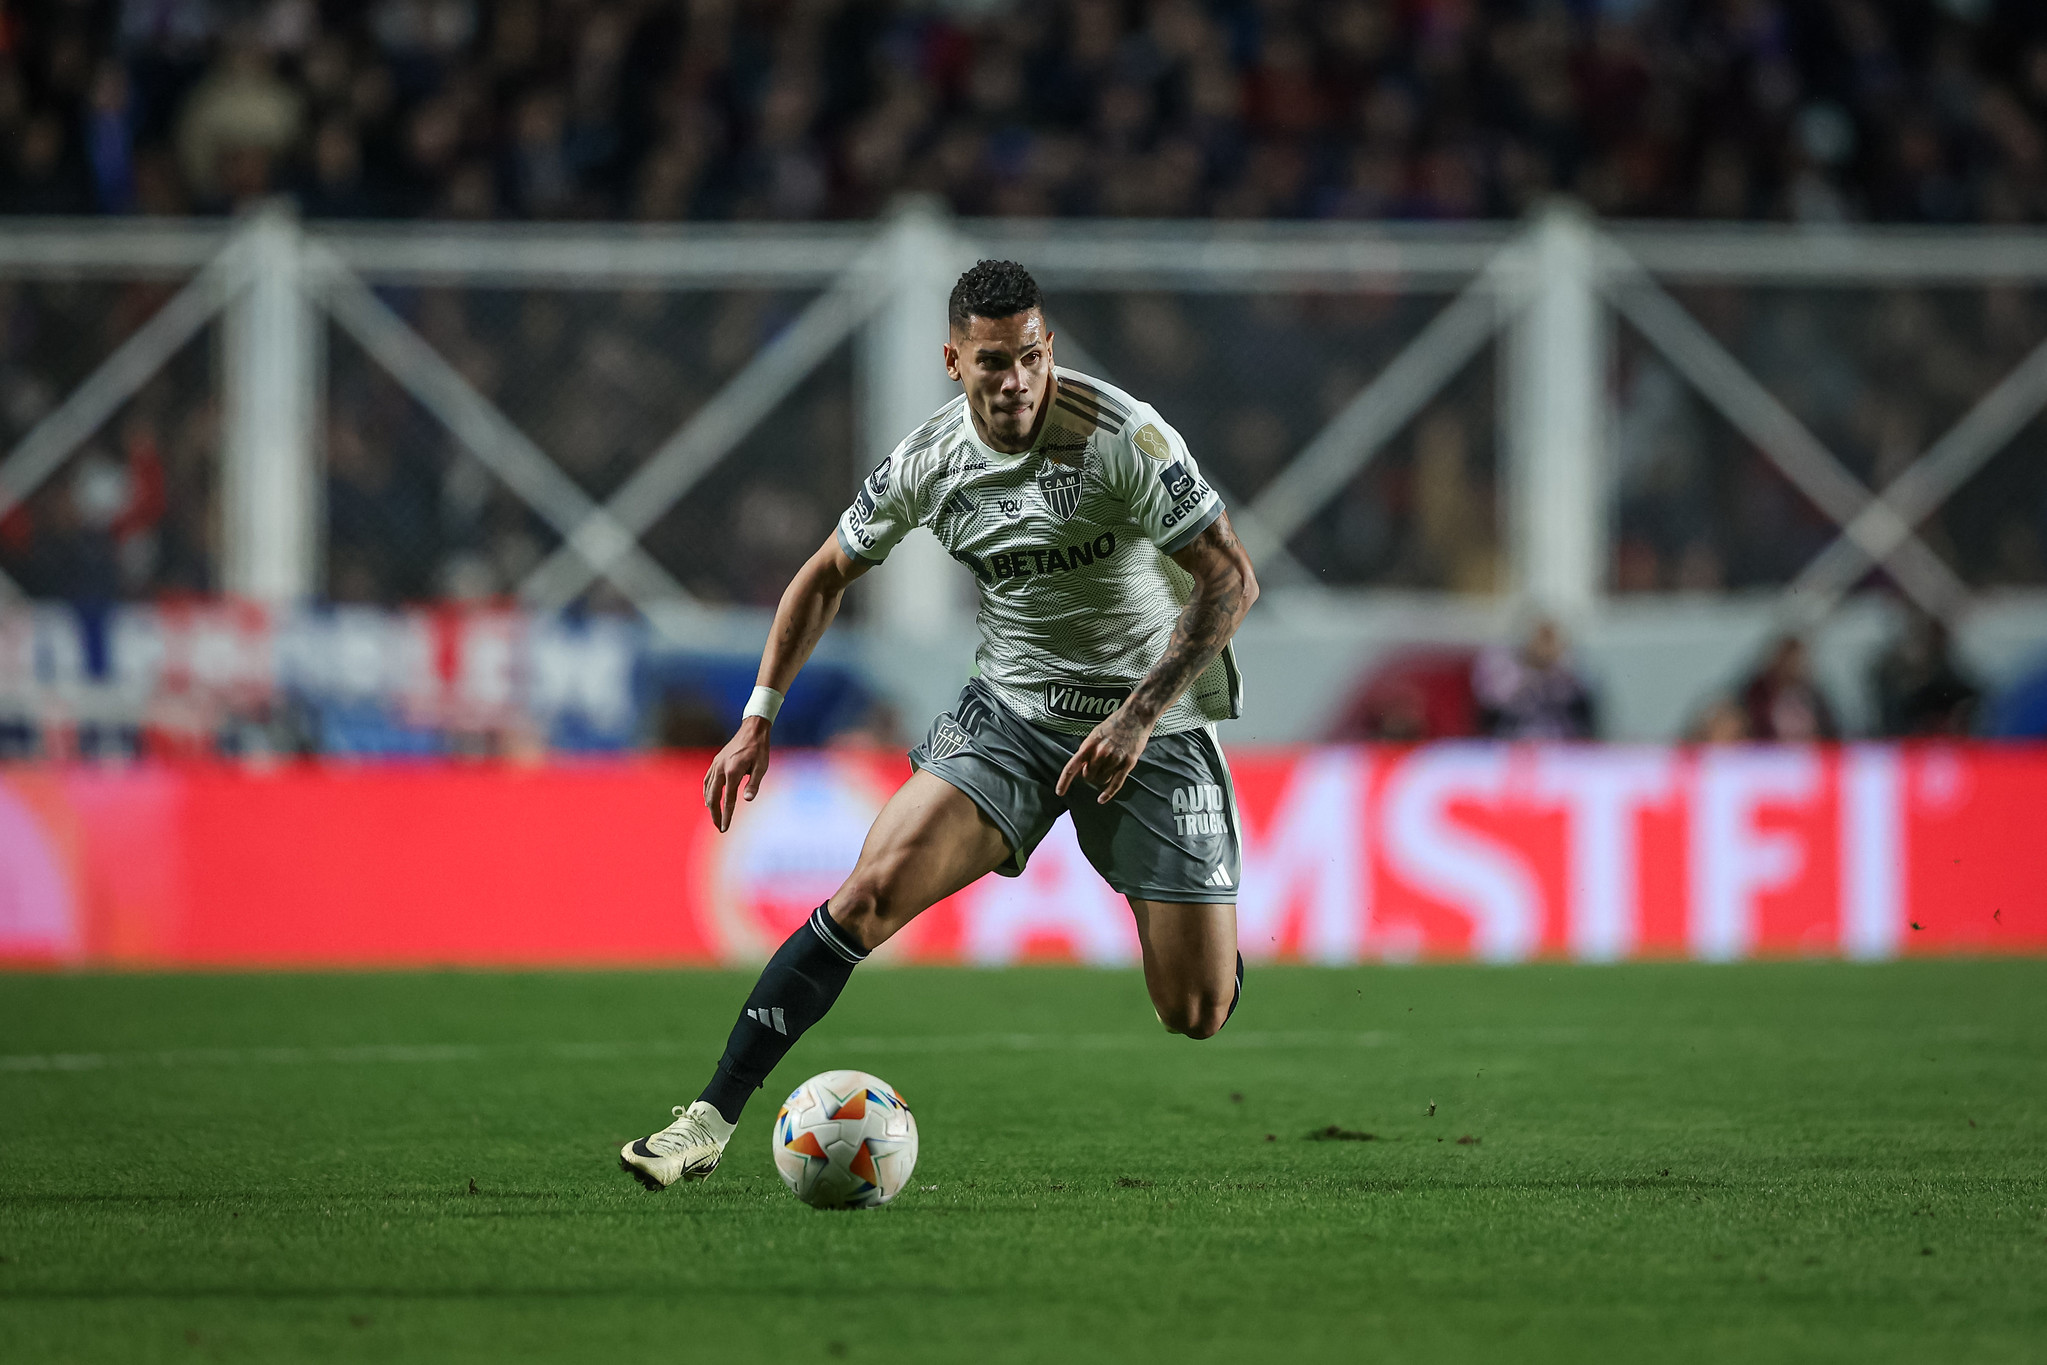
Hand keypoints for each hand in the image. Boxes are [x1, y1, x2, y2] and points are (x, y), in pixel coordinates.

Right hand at [703, 716, 771, 831]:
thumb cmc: (760, 749)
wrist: (752, 730)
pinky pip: (707, 780)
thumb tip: (747, 800)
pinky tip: (709, 799)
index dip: (726, 816)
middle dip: (715, 814)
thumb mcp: (762, 767)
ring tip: (715, 817)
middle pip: (713, 797)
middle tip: (719, 827)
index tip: (725, 828)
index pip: (728, 800)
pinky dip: (707, 792)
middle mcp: (721, 769)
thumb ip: (754, 784)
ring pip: (707, 789)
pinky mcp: (715, 762)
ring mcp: (716, 765)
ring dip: (710, 805)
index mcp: (733, 771)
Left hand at [1055, 705, 1154, 804]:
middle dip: (1090, 775)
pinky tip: (1101, 799)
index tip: (1059, 792)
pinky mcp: (1127, 763)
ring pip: (1102, 779)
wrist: (1135, 717)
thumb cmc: (1114, 725)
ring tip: (1109, 765)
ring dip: (1103, 777)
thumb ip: (1087, 751)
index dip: (1064, 781)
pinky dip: (1108, 793)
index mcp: (1089, 745)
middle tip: (1096, 767)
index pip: (1073, 766)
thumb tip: (1081, 767)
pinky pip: (1116, 783)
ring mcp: (1114, 758)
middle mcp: (1100, 752)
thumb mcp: (1095, 735)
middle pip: (1088, 776)